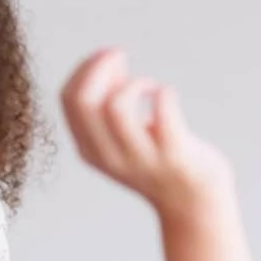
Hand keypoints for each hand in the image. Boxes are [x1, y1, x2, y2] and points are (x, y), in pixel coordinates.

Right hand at [61, 50, 254, 260]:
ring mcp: (140, 157)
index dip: (85, 67)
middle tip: (122, 57)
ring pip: (116, 106)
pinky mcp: (173, 155)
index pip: (69, 99)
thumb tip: (107, 62)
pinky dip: (162, 92)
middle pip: (83, 100)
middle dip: (100, 66)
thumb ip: (108, 105)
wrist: (192, 203)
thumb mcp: (120, 138)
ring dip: (132, 82)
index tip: (107, 58)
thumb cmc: (158, 160)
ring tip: (147, 85)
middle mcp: (108, 156)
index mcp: (90, 150)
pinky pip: (162, 109)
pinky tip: (165, 95)